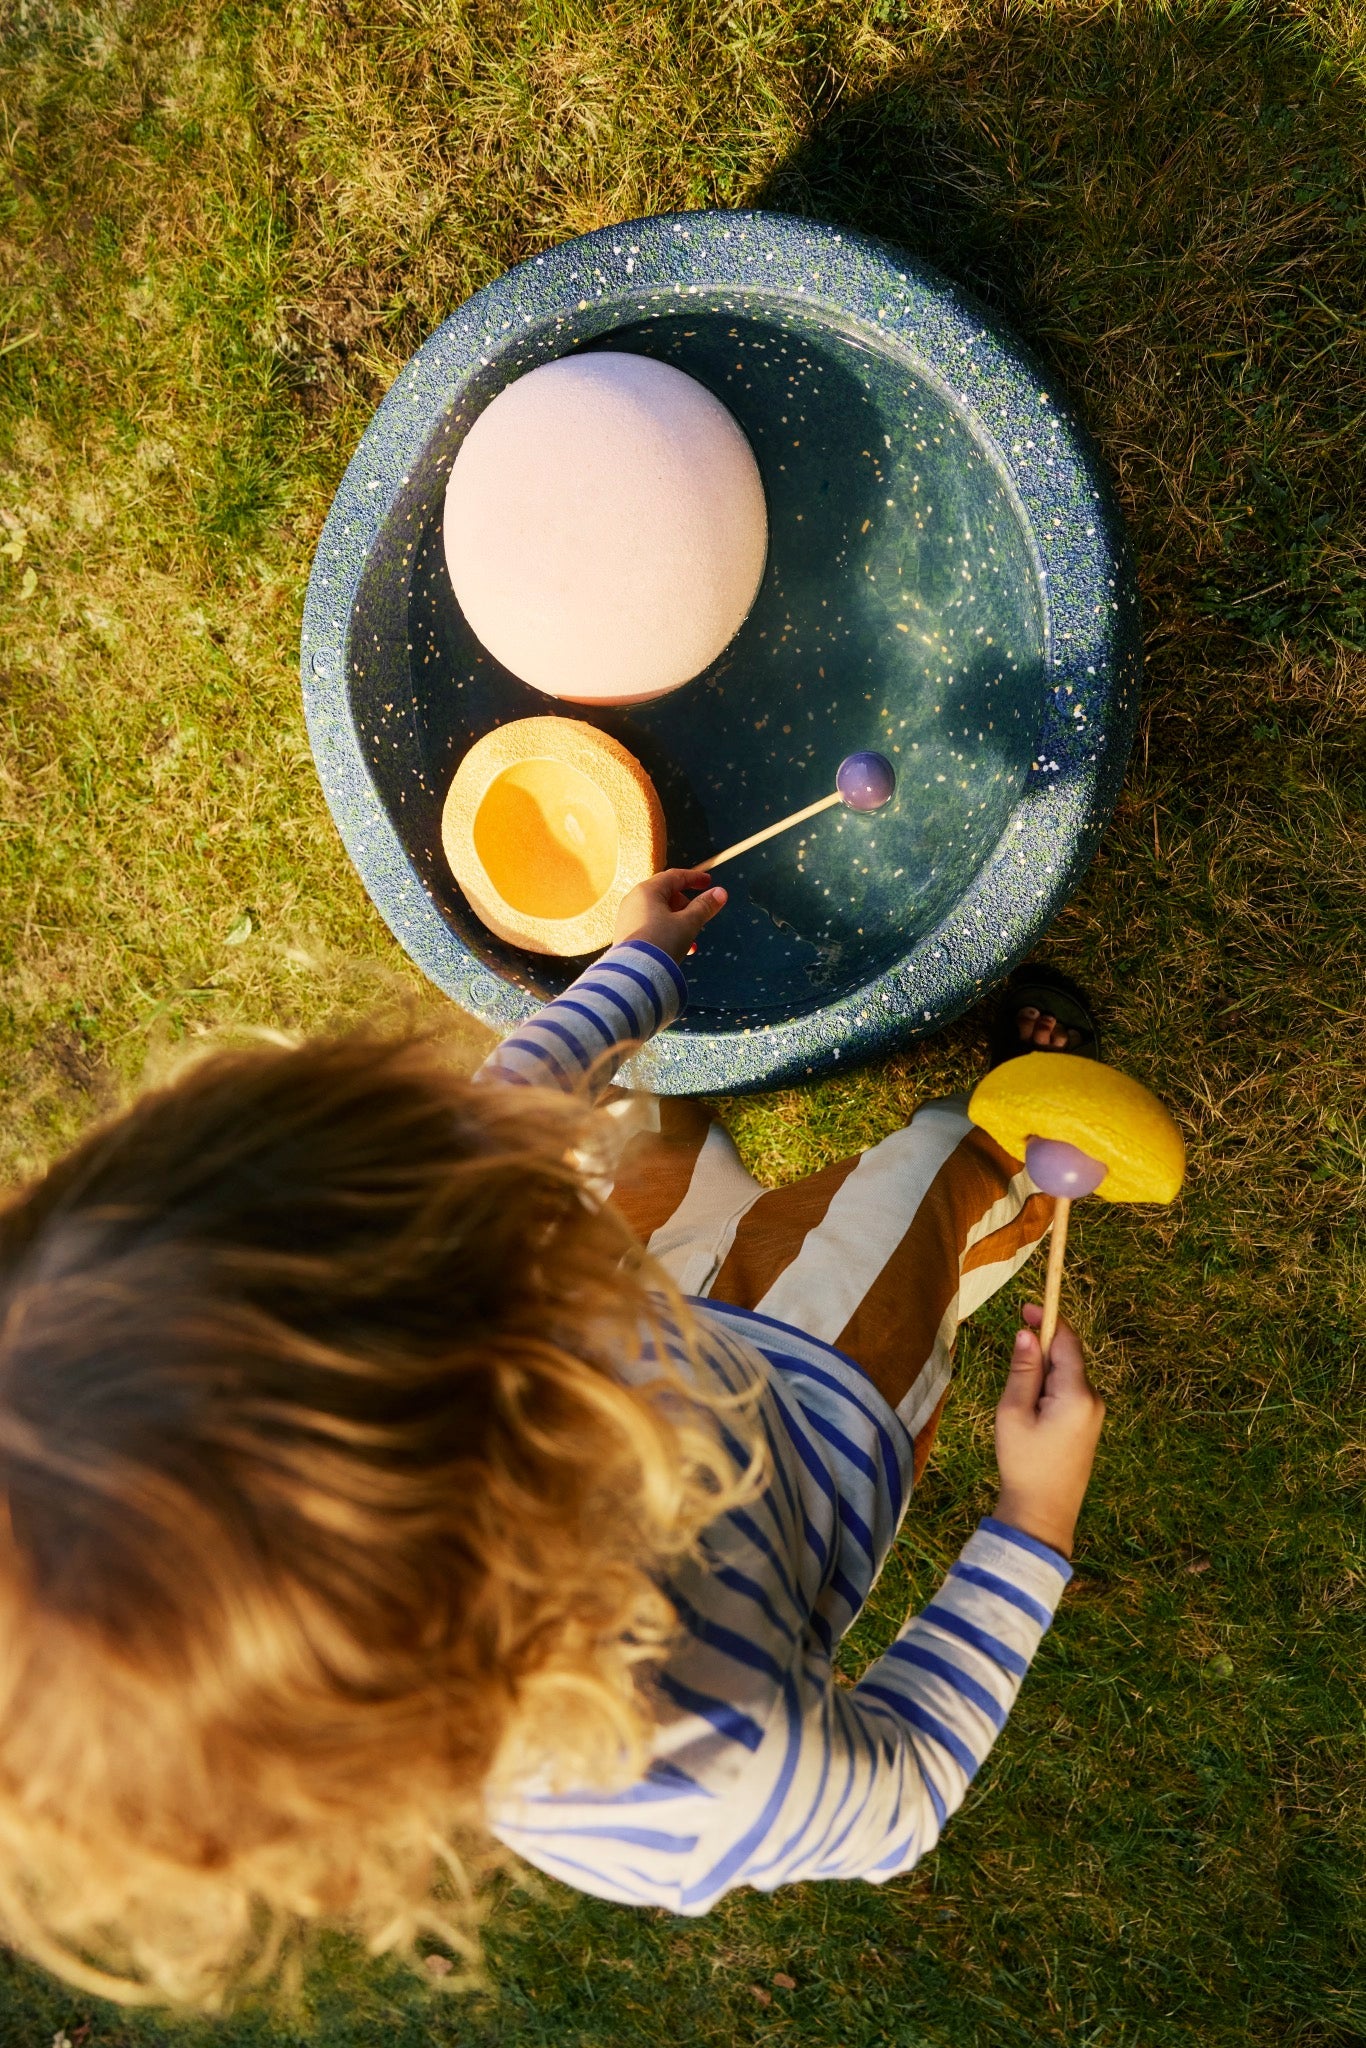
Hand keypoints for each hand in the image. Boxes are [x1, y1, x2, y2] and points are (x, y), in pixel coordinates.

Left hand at [614, 868, 727, 963]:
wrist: (636, 974)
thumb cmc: (662, 942)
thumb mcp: (688, 923)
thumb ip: (704, 907)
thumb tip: (721, 893)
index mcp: (647, 891)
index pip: (674, 876)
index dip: (694, 878)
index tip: (708, 882)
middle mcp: (634, 900)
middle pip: (666, 894)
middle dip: (686, 906)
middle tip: (699, 917)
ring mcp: (627, 918)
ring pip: (659, 913)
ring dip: (679, 923)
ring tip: (692, 941)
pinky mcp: (626, 935)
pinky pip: (651, 926)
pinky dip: (667, 932)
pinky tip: (679, 949)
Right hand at [992, 1305, 1105, 1560]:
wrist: (1044, 1513)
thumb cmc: (1024, 1463)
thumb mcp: (1014, 1412)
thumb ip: (1023, 1370)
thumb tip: (1028, 1333)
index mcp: (1077, 1394)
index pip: (1066, 1342)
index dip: (1048, 1320)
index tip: (1026, 1307)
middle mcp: (1093, 1399)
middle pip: (1068, 1356)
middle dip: (1042, 1345)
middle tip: (1014, 1344)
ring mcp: (1094, 1414)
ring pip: (1068, 1375)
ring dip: (1044, 1369)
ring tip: (1017, 1393)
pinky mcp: (1088, 1426)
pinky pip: (1070, 1392)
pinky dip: (1050, 1386)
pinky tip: (1030, 1406)